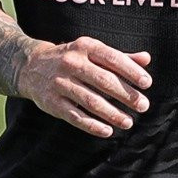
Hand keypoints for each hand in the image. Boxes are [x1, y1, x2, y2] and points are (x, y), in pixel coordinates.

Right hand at [16, 37, 152, 137]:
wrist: (30, 66)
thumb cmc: (71, 59)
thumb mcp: (91, 52)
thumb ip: (119, 57)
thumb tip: (146, 59)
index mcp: (84, 47)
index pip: (112, 58)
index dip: (131, 71)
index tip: (147, 83)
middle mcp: (71, 62)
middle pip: (103, 80)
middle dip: (126, 95)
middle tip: (143, 106)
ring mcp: (60, 82)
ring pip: (90, 101)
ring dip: (112, 113)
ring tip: (128, 122)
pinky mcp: (52, 102)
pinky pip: (75, 116)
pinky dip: (92, 125)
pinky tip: (107, 130)